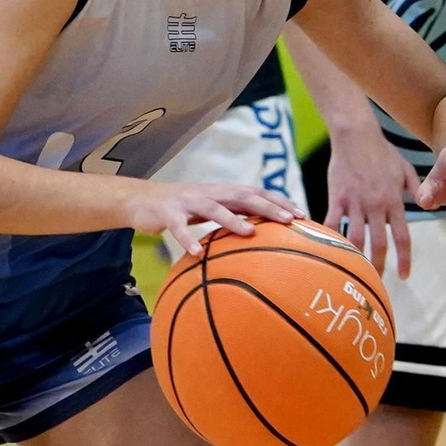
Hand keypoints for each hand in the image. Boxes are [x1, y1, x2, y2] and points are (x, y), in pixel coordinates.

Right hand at [126, 181, 297, 256]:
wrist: (142, 199)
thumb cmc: (184, 208)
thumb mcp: (213, 209)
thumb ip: (236, 216)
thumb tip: (266, 235)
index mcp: (225, 192)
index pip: (258, 193)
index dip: (280, 202)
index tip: (303, 215)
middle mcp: (211, 192)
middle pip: (244, 196)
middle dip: (268, 207)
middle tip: (289, 220)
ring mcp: (189, 201)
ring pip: (214, 208)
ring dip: (233, 220)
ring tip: (250, 232)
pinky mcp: (168, 213)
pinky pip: (178, 227)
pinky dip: (186, 239)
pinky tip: (195, 254)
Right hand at [326, 120, 419, 279]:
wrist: (357, 135)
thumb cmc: (382, 151)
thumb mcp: (405, 170)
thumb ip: (416, 189)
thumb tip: (428, 205)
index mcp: (394, 201)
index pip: (402, 237)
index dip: (404, 259)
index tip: (404, 276)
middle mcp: (376, 205)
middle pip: (379, 243)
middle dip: (379, 266)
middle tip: (377, 282)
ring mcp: (356, 202)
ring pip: (356, 237)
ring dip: (356, 257)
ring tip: (355, 272)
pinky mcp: (338, 197)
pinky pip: (332, 222)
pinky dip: (329, 237)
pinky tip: (326, 250)